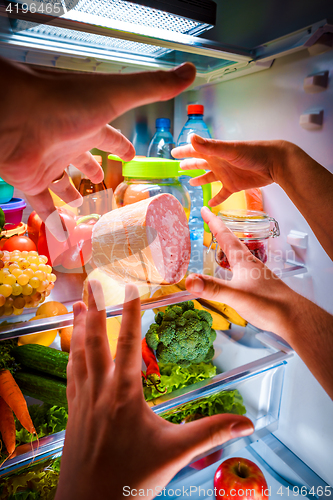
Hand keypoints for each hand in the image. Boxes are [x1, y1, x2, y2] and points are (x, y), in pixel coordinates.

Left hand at [0, 57, 195, 223]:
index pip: (108, 136)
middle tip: (102, 180)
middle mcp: (67, 142)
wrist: (13, 113)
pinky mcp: (30, 181)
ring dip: (71, 194)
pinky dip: (53, 220)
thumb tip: (190, 71)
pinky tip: (63, 233)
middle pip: (82, 159)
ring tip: (81, 206)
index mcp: (88, 124)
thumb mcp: (116, 95)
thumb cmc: (64, 101)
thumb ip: (153, 88)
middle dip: (92, 170)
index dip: (120, 145)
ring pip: (61, 183)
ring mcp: (48, 163)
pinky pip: (43, 206)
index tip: (130, 154)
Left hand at [55, 280, 253, 499]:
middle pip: (95, 341)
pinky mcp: (73, 412)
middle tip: (92, 282)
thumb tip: (246, 423)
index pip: (128, 344)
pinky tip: (70, 348)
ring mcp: (83, 401)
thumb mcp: (176, 454)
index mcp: (125, 395)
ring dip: (78, 328)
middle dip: (95, 309)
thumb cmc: (131, 480)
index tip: (131, 288)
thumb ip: (211, 432)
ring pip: (78, 355)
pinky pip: (70, 374)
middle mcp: (100, 392)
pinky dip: (70, 355)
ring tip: (77, 305)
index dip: (129, 313)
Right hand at [172, 135, 291, 205]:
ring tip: (190, 183)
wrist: (274, 163)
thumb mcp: (229, 150)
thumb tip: (191, 138)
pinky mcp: (234, 185)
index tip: (173, 152)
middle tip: (178, 165)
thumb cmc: (253, 153)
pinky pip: (222, 193)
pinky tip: (210, 204)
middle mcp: (219, 162)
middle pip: (200, 163)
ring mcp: (226, 174)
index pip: (195, 150)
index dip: (184, 151)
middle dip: (189, 164)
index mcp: (215, 152)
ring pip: (209, 178)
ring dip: (200, 179)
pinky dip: (216, 199)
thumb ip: (210, 146)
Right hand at [186, 208, 332, 398]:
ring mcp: (255, 274)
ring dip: (226, 248)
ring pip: (238, 256)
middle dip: (219, 231)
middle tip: (209, 222)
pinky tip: (232, 274)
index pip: (225, 236)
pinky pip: (241, 270)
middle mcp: (250, 264)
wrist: (294, 317)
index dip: (213, 222)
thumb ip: (213, 288)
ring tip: (218, 245)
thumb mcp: (236, 296)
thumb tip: (189, 280)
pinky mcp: (259, 286)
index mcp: (243, 261)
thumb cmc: (269, 304)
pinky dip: (232, 266)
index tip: (204, 209)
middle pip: (232, 242)